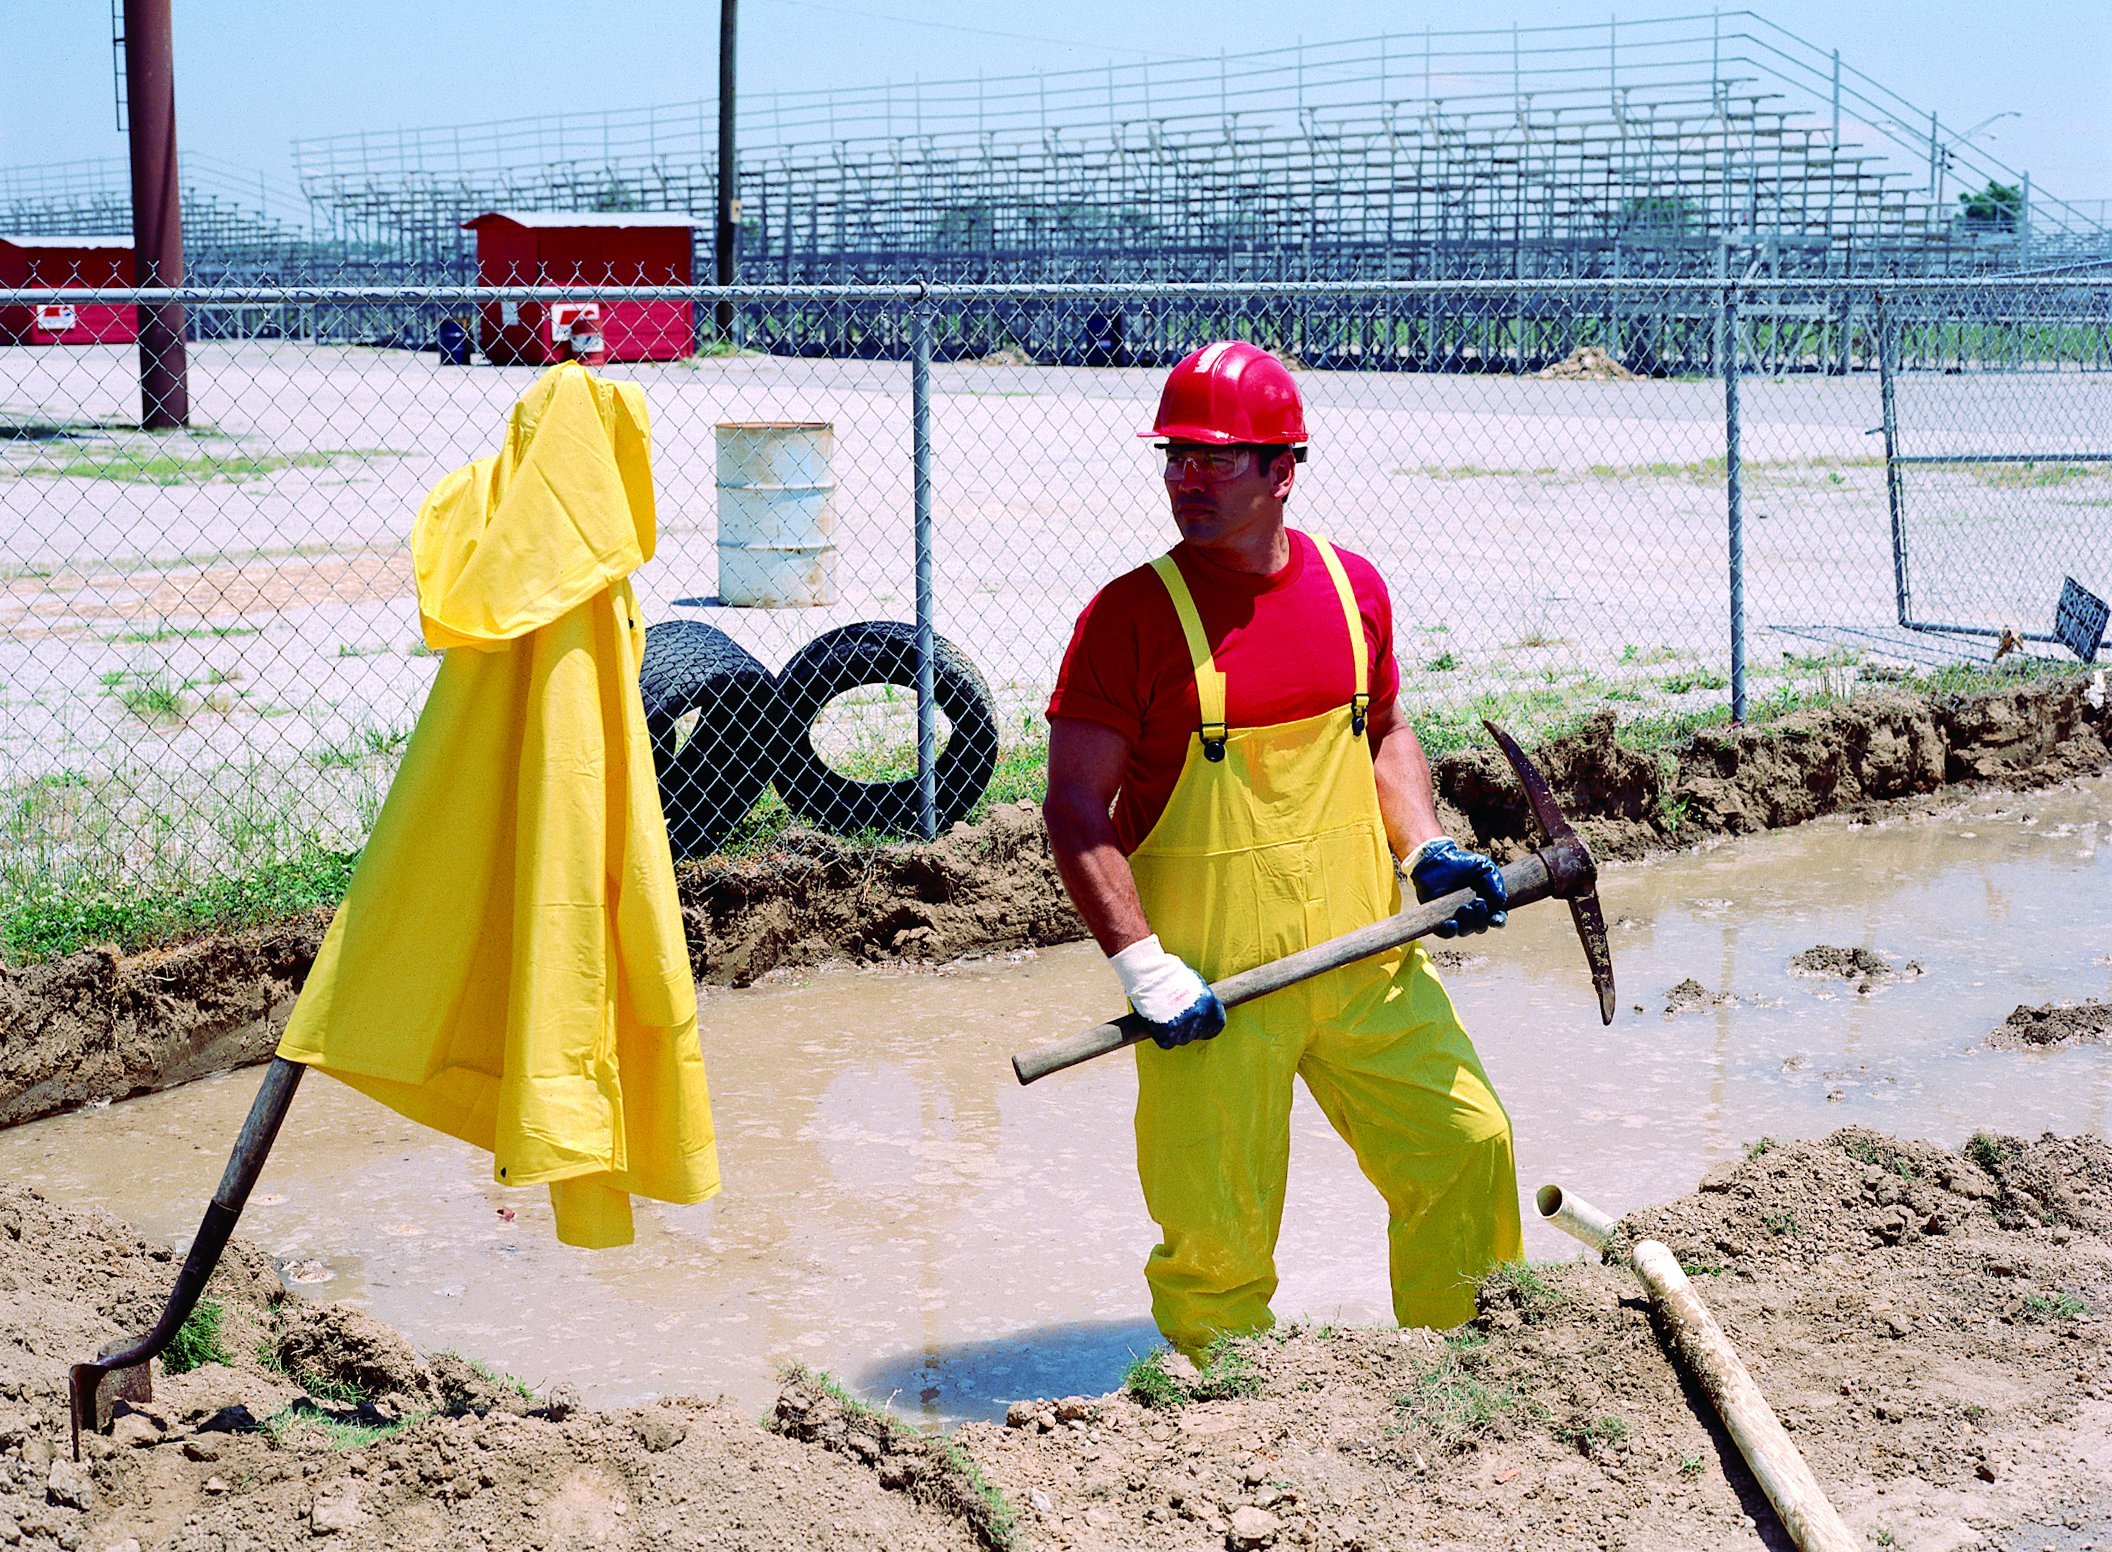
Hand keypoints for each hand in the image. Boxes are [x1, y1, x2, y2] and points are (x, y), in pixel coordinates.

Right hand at [1109, 934, 1228, 1049]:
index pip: (1217, 1024)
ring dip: (1175, 1033)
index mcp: (1208, 1001)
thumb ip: (1199, 998)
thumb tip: (1202, 1008)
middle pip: (1197, 1033)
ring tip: (1163, 1018)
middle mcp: (1199, 1015)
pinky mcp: (1166, 1033)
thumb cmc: (1167, 972)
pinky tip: (1156, 1024)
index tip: (1202, 1027)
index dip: (1208, 1026)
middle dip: (1188, 1028)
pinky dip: (1161, 1036)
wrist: (1147, 973)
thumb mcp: (1192, 981)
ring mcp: (1183, 1025)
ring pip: (1183, 1039)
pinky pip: (1167, 1042)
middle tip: (1176, 1019)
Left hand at [1407, 838, 1508, 937]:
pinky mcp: (1438, 919)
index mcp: (1487, 904)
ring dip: (1468, 922)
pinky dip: (1451, 931)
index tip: (1495, 918)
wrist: (1437, 859)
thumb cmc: (1463, 864)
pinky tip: (1452, 923)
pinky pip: (1446, 934)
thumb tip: (1500, 902)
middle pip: (1481, 927)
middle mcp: (1472, 915)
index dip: (1498, 921)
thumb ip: (1495, 882)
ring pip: (1465, 931)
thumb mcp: (1485, 867)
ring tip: (1464, 907)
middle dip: (1481, 918)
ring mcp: (1455, 917)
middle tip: (1477, 902)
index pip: (1497, 919)